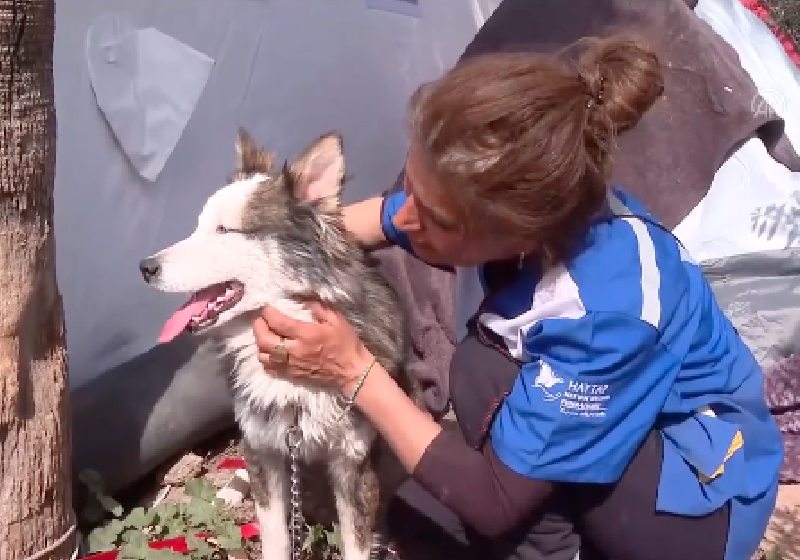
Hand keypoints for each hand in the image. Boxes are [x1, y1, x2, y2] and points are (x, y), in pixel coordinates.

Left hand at [252, 301, 372, 393]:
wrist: (352, 370)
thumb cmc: (346, 343)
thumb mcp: (337, 319)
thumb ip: (318, 308)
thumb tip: (303, 300)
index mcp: (307, 334)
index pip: (278, 323)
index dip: (268, 313)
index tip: (266, 308)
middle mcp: (296, 350)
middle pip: (265, 340)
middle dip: (258, 327)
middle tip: (260, 320)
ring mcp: (292, 365)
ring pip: (264, 356)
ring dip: (260, 344)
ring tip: (265, 335)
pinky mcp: (292, 375)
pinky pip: (270, 369)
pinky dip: (265, 360)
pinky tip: (270, 352)